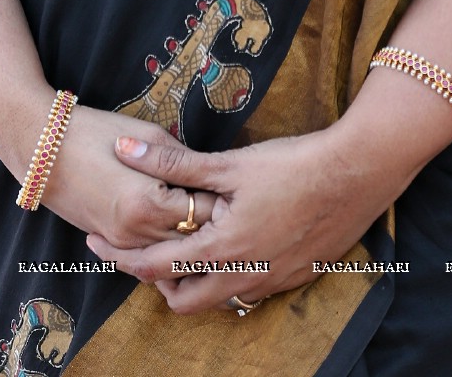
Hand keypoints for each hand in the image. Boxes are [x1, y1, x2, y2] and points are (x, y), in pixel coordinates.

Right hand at [37, 108, 219, 249]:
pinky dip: (165, 248)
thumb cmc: (95, 131)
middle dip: (213, 226)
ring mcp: (121, 241)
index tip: (239, 191)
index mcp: (150, 202)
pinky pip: (146, 256)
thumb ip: (180, 159)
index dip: (225, 201)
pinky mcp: (110, 242)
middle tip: (234, 210)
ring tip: (213, 225)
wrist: (43, 148)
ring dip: (190, 242)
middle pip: (191, 241)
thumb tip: (207, 173)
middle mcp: (137, 231)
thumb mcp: (146, 135)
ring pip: (170, 256)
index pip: (204, 212)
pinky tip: (180, 235)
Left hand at [84, 125, 396, 313]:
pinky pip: (246, 291)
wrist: (356, 176)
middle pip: (182, 301)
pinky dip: (225, 276)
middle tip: (140, 251)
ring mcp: (269, 283)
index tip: (94, 241)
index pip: (154, 268)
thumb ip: (174, 162)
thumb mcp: (230, 163)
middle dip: (155, 281)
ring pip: (216, 299)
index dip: (118, 256)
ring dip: (192, 281)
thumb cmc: (292, 165)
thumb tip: (125, 150)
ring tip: (180, 246)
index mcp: (221, 251)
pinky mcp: (291, 278)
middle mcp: (242, 277)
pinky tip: (228, 245)